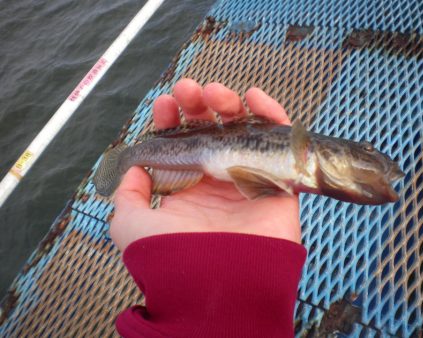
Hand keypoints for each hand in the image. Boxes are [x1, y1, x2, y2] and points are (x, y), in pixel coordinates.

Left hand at [110, 79, 300, 251]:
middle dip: (198, 104)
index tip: (164, 104)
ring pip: (243, 128)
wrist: (218, 285)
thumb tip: (133, 169)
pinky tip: (254, 98)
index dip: (171, 120)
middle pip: (211, 130)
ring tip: (214, 92)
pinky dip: (271, 113)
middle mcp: (217, 180)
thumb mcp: (131, 226)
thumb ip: (128, 196)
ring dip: (228, 103)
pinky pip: (280, 138)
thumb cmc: (173, 255)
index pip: (181, 144)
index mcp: (188, 188)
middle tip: (188, 90)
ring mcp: (247, 176)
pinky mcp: (277, 177)